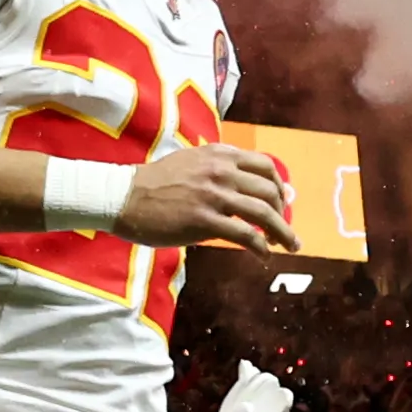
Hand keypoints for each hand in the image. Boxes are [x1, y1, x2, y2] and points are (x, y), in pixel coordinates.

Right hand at [116, 141, 293, 252]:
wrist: (124, 196)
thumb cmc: (154, 183)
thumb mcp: (191, 163)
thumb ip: (220, 170)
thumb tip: (243, 186)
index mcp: (219, 154)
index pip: (265, 166)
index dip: (279, 187)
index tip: (282, 203)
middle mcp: (221, 171)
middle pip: (269, 191)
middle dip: (283, 214)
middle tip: (283, 232)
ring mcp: (214, 195)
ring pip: (263, 213)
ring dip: (282, 232)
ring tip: (288, 246)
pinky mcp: (205, 221)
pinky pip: (245, 235)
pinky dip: (260, 247)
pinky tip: (263, 256)